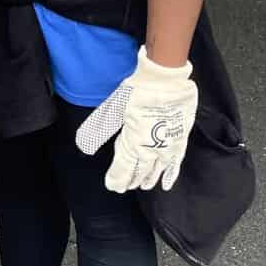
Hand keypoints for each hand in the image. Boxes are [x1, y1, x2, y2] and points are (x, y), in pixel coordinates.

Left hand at [75, 47, 197, 192]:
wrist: (166, 79)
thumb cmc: (138, 91)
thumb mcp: (112, 109)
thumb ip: (99, 129)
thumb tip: (85, 145)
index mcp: (133, 144)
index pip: (123, 169)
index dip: (117, 179)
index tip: (112, 186)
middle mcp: (151, 150)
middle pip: (140, 172)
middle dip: (131, 180)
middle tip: (125, 186)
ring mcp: (168, 147)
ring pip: (157, 171)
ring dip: (148, 179)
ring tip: (142, 186)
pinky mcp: (181, 140)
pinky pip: (175, 163)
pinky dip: (169, 175)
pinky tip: (166, 183)